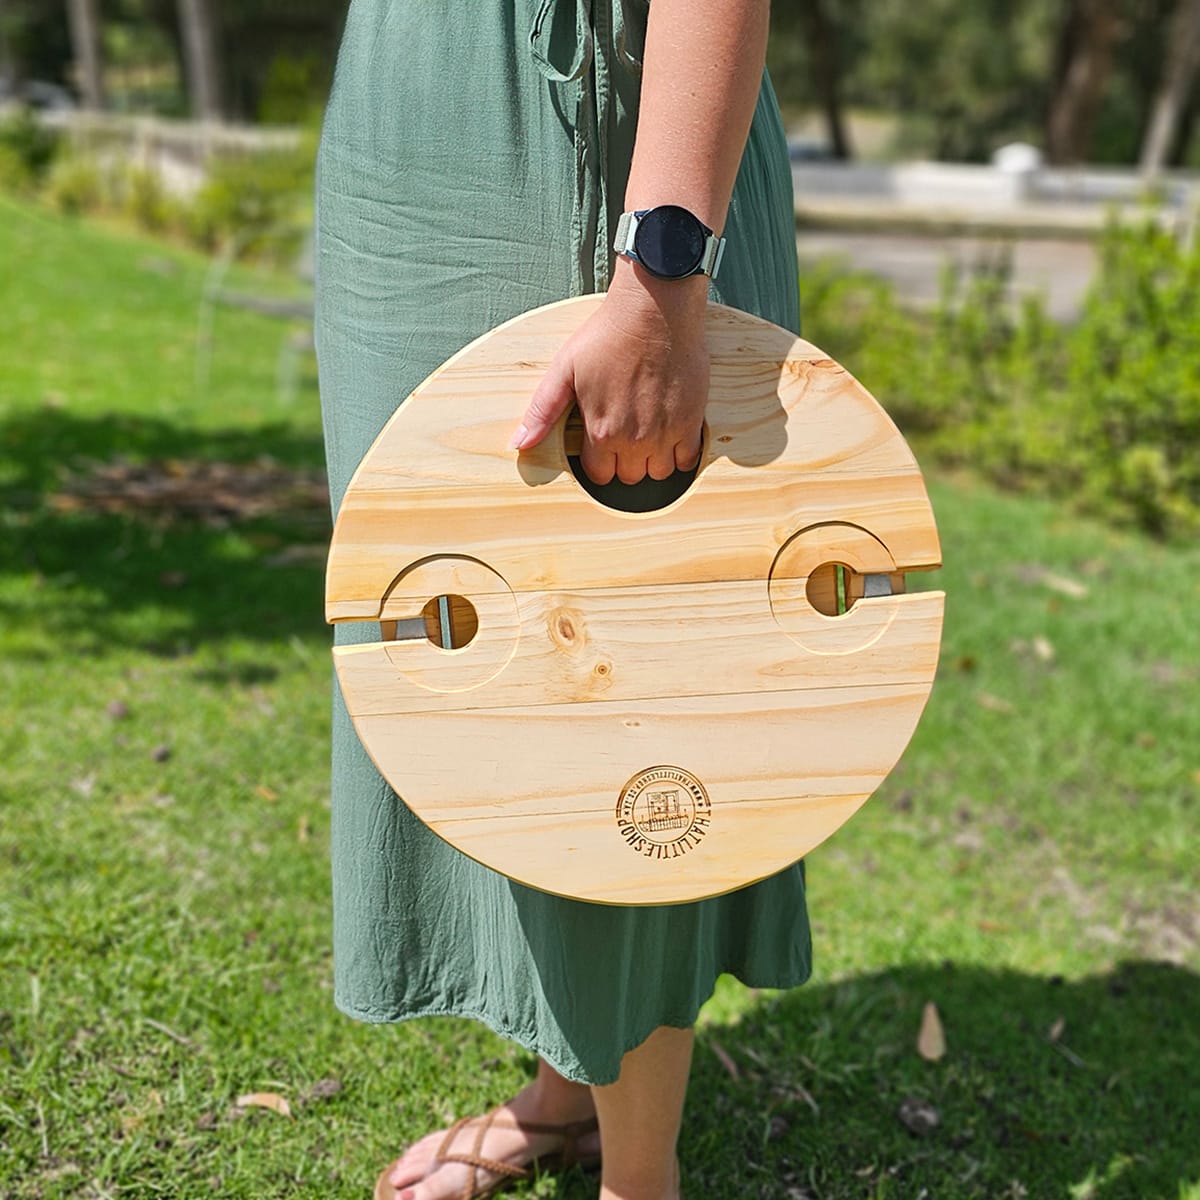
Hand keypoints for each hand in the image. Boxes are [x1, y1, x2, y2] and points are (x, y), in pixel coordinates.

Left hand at [511, 261, 709, 484]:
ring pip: (658, 473)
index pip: (598, 475)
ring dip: (652, 460)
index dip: (598, 461)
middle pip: (628, 477)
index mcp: (602, 431)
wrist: (655, 311)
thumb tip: (519, 443)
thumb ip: (542, 411)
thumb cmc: (609, 334)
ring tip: (648, 435)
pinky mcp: (691, 422)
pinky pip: (687, 461)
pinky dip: (679, 454)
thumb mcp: (564, 369)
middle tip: (625, 434)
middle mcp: (634, 439)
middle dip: (624, 462)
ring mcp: (665, 433)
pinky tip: (671, 433)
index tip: (602, 443)